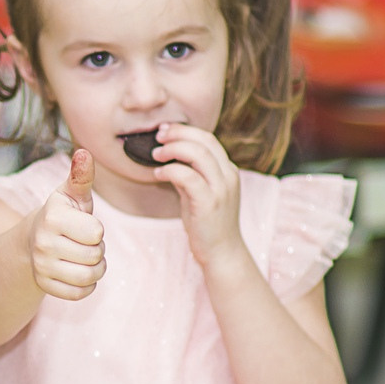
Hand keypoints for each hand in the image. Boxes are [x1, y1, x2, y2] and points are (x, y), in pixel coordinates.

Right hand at [30, 147, 105, 300]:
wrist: (33, 239)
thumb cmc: (63, 214)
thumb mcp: (72, 194)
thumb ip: (81, 176)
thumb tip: (84, 153)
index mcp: (52, 217)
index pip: (97, 233)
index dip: (96, 230)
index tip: (84, 225)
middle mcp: (42, 243)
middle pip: (95, 257)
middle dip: (97, 250)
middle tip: (83, 242)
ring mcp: (41, 266)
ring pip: (89, 278)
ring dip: (95, 269)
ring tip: (84, 258)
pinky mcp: (44, 285)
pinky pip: (79, 294)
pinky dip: (86, 287)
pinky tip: (77, 272)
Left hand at [151, 123, 244, 266]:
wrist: (222, 252)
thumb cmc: (207, 224)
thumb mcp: (200, 192)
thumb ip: (190, 173)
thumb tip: (170, 157)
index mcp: (228, 171)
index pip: (208, 139)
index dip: (185, 131)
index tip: (165, 131)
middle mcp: (228, 176)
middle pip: (204, 140)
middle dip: (178, 134)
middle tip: (158, 136)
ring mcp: (221, 189)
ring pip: (198, 154)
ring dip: (172, 149)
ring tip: (156, 154)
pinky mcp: (209, 203)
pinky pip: (188, 177)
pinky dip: (170, 170)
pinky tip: (158, 174)